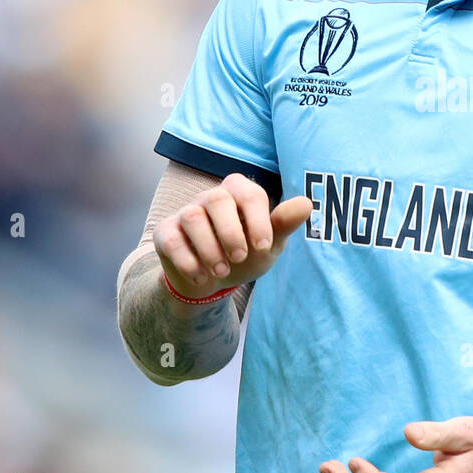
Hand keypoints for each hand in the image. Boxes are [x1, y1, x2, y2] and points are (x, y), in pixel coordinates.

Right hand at [153, 172, 311, 298]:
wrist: (212, 280)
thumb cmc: (246, 254)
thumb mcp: (268, 243)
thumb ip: (284, 223)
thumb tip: (306, 203)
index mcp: (240, 192)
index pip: (250, 194)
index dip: (258, 220)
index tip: (264, 247)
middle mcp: (212, 197)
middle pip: (216, 199)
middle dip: (230, 231)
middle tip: (240, 257)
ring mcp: (186, 212)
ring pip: (192, 217)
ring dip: (209, 248)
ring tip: (221, 270)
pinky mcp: (166, 232)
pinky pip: (172, 239)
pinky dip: (187, 260)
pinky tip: (202, 277)